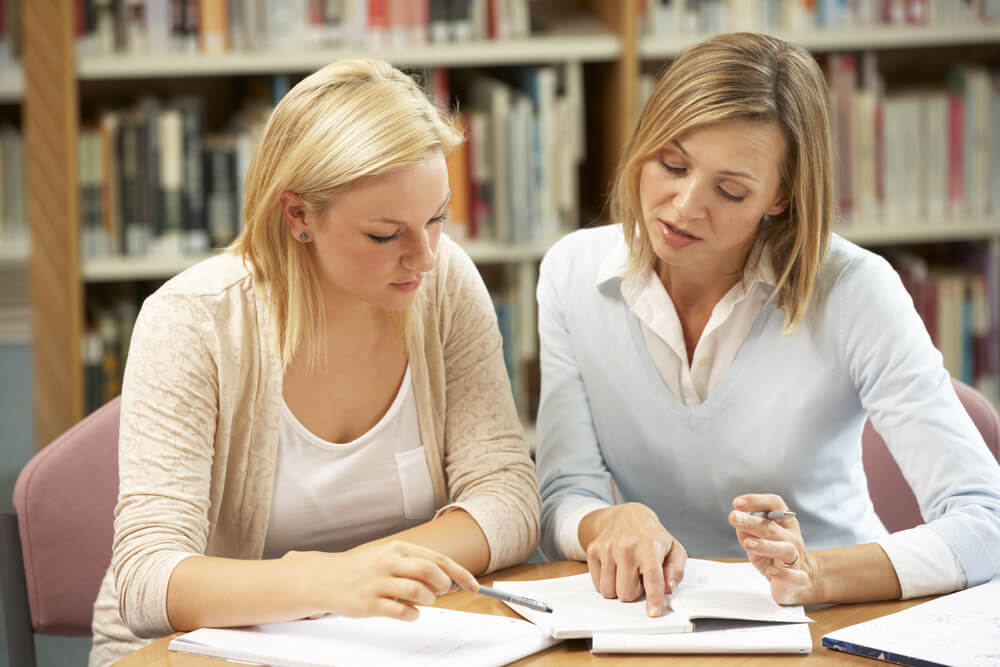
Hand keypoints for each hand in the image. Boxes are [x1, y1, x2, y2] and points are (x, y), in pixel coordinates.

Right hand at [283, 540, 477, 620]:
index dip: (459, 573)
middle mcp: (388, 562)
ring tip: (423, 602)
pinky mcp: (369, 604)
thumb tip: (449, 580)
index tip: (473, 584)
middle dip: (443, 585)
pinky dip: (412, 615)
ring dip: (428, 601)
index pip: (437, 559)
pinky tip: (408, 613)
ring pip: (418, 592)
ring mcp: (378, 583)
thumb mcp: (389, 558)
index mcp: (397, 549)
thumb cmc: (363, 569)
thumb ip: (416, 566)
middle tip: (441, 592)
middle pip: (430, 571)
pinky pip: (400, 612)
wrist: (326, 579)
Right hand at [580, 502, 686, 616]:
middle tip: (639, 577)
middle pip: (627, 593)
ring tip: (627, 573)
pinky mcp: (593, 551)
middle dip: (635, 592)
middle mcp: (626, 547)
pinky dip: (607, 583)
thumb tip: (668, 588)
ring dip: (619, 589)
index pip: (652, 579)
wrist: (626, 516)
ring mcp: (607, 549)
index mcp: (649, 546)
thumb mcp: (673, 549)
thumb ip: (676, 570)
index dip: (654, 599)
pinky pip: (597, 585)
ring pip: (609, 592)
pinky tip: (615, 570)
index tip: (653, 612)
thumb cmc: (651, 536)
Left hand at [729, 494, 815, 604]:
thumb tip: (740, 528)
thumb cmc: (770, 556)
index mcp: (784, 523)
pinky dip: (784, 574)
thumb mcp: (755, 541)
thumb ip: (747, 533)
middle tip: (733, 517)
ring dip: (766, 546)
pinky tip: (771, 572)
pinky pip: (795, 577)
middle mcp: (792, 538)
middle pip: (773, 527)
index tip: (736, 503)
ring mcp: (797, 559)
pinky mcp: (799, 579)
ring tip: (748, 544)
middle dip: (752, 522)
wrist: (793, 581)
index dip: (756, 501)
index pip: (775, 505)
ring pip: (785, 549)